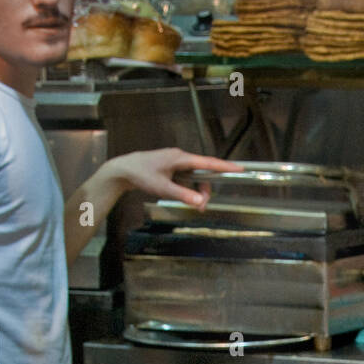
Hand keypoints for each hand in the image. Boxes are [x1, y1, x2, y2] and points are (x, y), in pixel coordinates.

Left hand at [108, 149, 241, 209]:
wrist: (123, 170)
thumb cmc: (141, 175)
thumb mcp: (163, 188)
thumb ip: (184, 195)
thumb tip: (201, 201)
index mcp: (181, 158)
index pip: (208, 163)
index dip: (225, 167)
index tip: (240, 168)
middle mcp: (181, 158)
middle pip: (203, 174)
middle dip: (205, 190)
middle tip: (201, 206)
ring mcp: (176, 163)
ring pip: (195, 178)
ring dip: (196, 192)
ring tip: (191, 204)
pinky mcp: (172, 168)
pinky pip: (187, 178)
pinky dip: (188, 189)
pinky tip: (181, 196)